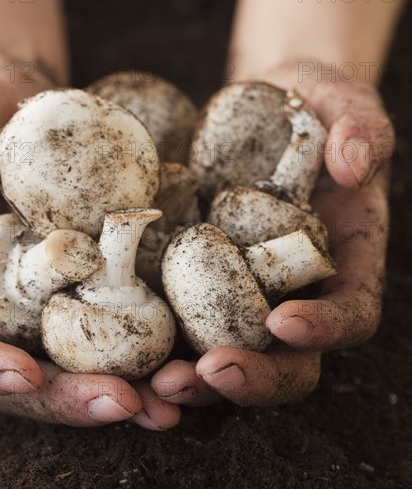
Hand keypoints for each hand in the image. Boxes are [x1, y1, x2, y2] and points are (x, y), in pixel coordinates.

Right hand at [0, 74, 179, 429]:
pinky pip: (111, 340)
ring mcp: (45, 304)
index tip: (22, 375)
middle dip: (66, 398)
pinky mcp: (88, 294)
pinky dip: (142, 364)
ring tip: (165, 409)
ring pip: (69, 372)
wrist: (32, 115)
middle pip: (18, 374)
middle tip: (123, 403)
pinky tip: (182, 373)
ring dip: (114, 397)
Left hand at [150, 64, 392, 406]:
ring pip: (231, 360)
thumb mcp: (341, 103)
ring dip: (198, 383)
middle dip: (252, 378)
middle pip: (287, 360)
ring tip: (159, 385)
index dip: (326, 328)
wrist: (261, 112)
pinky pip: (182, 331)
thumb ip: (362, 128)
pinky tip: (126, 361)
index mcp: (342, 263)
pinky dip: (159, 355)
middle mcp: (296, 292)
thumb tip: (354, 165)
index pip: (350, 312)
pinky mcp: (198, 285)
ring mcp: (244, 295)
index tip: (284, 320)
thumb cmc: (308, 108)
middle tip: (208, 373)